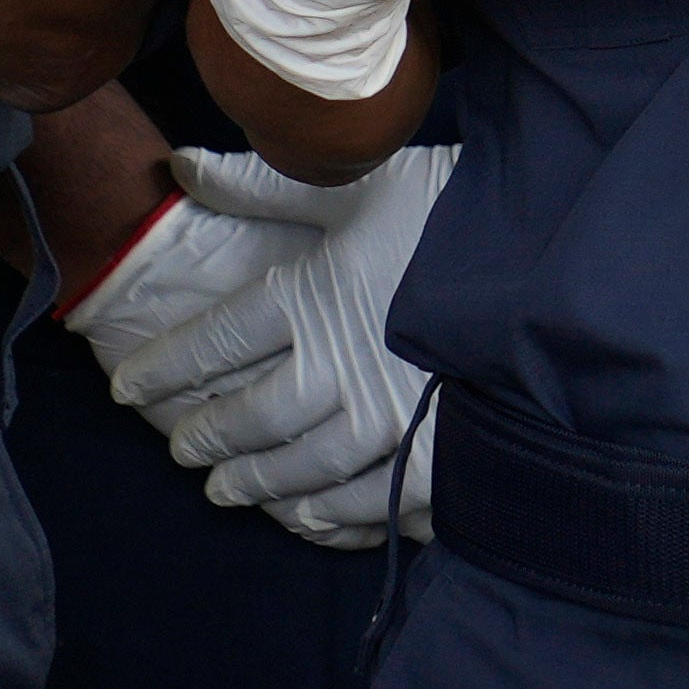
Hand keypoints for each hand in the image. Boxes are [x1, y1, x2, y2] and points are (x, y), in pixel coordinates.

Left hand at [69, 142, 446, 543]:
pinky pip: (373, 503)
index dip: (164, 367)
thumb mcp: (358, 183)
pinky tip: (311, 521)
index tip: (127, 386)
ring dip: (257, 485)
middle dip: (206, 436)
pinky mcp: (438, 457)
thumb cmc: (454, 210)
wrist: (561, 258)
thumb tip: (182, 167)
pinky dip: (335, 517)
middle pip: (250, 417)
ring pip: (301, 469)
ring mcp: (390, 421)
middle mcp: (339, 368)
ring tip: (226, 492)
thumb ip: (263, 184)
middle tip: (180, 450)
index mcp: (313, 296)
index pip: (214, 341)